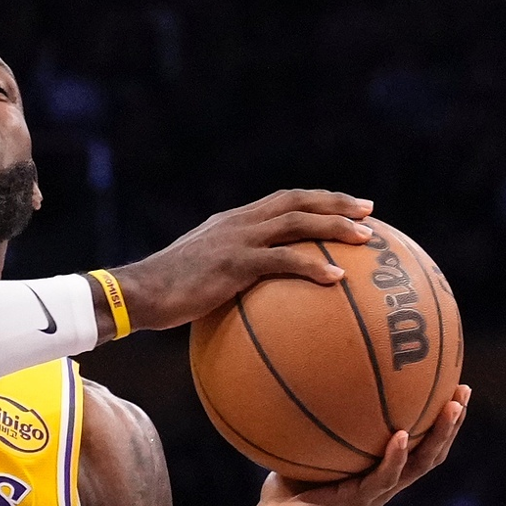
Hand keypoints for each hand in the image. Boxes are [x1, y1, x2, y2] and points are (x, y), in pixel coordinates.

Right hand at [109, 189, 375, 333]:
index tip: (344, 206)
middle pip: (296, 202)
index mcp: (230, 223)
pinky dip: (312, 266)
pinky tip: (336, 279)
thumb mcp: (195, 279)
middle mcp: (237, 223)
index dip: (315, 200)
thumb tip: (245, 304)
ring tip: (366, 238)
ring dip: (335, 227)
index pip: (280, 201)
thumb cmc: (160, 297)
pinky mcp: (234, 263)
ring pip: (296, 223)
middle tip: (369, 211)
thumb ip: (223, 280)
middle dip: (335, 203)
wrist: (136, 294)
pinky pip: (283, 261)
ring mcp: (236, 240)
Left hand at [237, 385, 469, 505]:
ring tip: (452, 408)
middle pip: (431, 453)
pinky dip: (394, 458)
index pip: (419, 447)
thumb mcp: (305, 453)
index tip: (451, 389)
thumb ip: (318, 428)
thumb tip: (316, 384)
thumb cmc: (285, 492)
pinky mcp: (357, 503)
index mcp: (378, 474)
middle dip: (451, 423)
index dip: (438, 423)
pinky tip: (401, 436)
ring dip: (438, 437)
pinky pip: (383, 479)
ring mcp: (374, 496)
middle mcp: (384, 485)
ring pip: (419, 465)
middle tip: (464, 392)